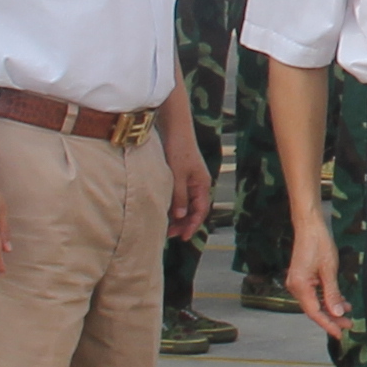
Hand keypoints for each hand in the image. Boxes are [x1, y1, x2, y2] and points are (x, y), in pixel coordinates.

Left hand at [166, 124, 212, 241]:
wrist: (174, 128)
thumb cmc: (178, 149)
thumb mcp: (177, 175)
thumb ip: (179, 196)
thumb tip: (180, 217)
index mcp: (202, 184)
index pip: (200, 211)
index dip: (192, 225)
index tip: (183, 237)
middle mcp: (198, 184)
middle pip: (194, 209)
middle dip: (183, 223)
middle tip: (170, 234)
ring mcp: (190, 180)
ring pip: (186, 204)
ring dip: (177, 216)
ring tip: (165, 226)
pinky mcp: (181, 176)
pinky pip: (180, 196)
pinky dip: (174, 205)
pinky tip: (164, 210)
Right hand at [284, 217, 346, 342]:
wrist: (309, 225)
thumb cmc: (319, 243)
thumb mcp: (329, 270)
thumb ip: (333, 294)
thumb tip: (338, 313)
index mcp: (300, 286)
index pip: (315, 312)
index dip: (328, 324)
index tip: (340, 333)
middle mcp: (295, 286)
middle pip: (314, 309)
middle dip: (332, 317)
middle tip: (349, 324)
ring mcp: (297, 282)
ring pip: (315, 302)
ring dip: (331, 307)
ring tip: (348, 311)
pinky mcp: (302, 278)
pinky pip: (314, 293)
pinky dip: (327, 298)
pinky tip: (340, 300)